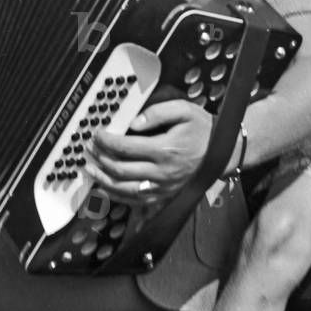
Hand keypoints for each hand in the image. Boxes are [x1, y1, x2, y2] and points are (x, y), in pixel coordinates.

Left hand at [84, 100, 213, 206]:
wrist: (222, 151)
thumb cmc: (203, 130)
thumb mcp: (184, 110)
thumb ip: (157, 113)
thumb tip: (133, 123)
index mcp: (165, 149)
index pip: (125, 147)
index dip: (106, 140)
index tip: (97, 133)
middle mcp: (161, 172)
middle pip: (120, 169)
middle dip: (99, 159)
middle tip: (88, 148)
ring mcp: (162, 187)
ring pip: (124, 189)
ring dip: (103, 180)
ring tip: (90, 170)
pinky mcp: (164, 195)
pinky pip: (135, 200)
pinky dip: (117, 196)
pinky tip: (106, 188)